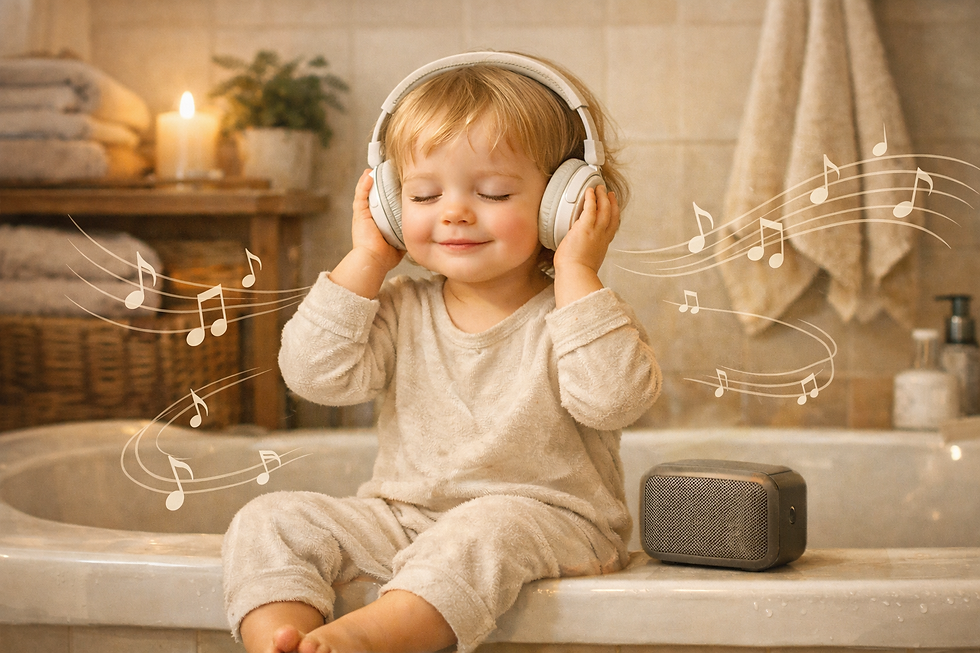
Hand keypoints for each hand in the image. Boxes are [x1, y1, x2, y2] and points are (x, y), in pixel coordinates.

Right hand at [327, 170, 404, 298]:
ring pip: (364, 194)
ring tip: (373, 171)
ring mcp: (362, 215)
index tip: (393, 186)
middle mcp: (368, 218)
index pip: (381, 206)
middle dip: (376, 186)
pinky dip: (363, 185)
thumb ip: (406, 234)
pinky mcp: (359, 214)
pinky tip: (368, 175)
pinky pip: (360, 196)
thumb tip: (417, 231)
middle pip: (371, 197)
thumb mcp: (399, 242)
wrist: (374, 260)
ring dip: (368, 181)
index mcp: (377, 224)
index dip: (385, 196)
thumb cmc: (385, 257)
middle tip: (383, 174)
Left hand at [552, 185, 619, 306]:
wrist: (576, 274)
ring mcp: (595, 231)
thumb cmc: (577, 272)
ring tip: (599, 188)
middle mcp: (602, 236)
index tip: (613, 208)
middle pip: (612, 214)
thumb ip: (586, 251)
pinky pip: (591, 208)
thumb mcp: (587, 260)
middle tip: (609, 193)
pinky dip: (591, 198)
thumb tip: (577, 251)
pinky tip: (589, 192)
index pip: (611, 227)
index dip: (614, 215)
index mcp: (602, 244)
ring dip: (602, 196)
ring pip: (604, 208)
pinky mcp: (585, 227)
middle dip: (611, 202)